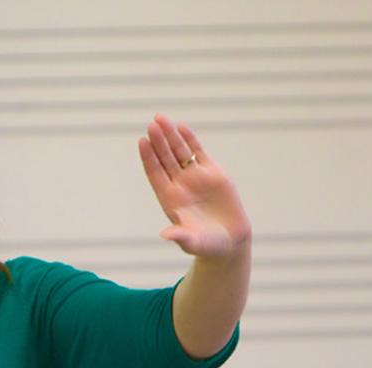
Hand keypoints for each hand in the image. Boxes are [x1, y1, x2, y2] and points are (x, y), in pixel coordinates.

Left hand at [138, 114, 251, 259]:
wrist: (229, 241)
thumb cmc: (207, 244)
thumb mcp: (193, 242)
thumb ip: (180, 237)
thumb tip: (165, 235)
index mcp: (169, 199)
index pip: (155, 173)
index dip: (148, 158)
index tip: (142, 142)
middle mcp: (179, 185)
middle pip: (164, 158)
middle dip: (158, 142)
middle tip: (151, 125)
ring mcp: (195, 177)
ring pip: (179, 152)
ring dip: (170, 136)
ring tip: (161, 119)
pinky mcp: (212, 173)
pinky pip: (198, 153)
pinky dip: (190, 140)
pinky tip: (182, 127)